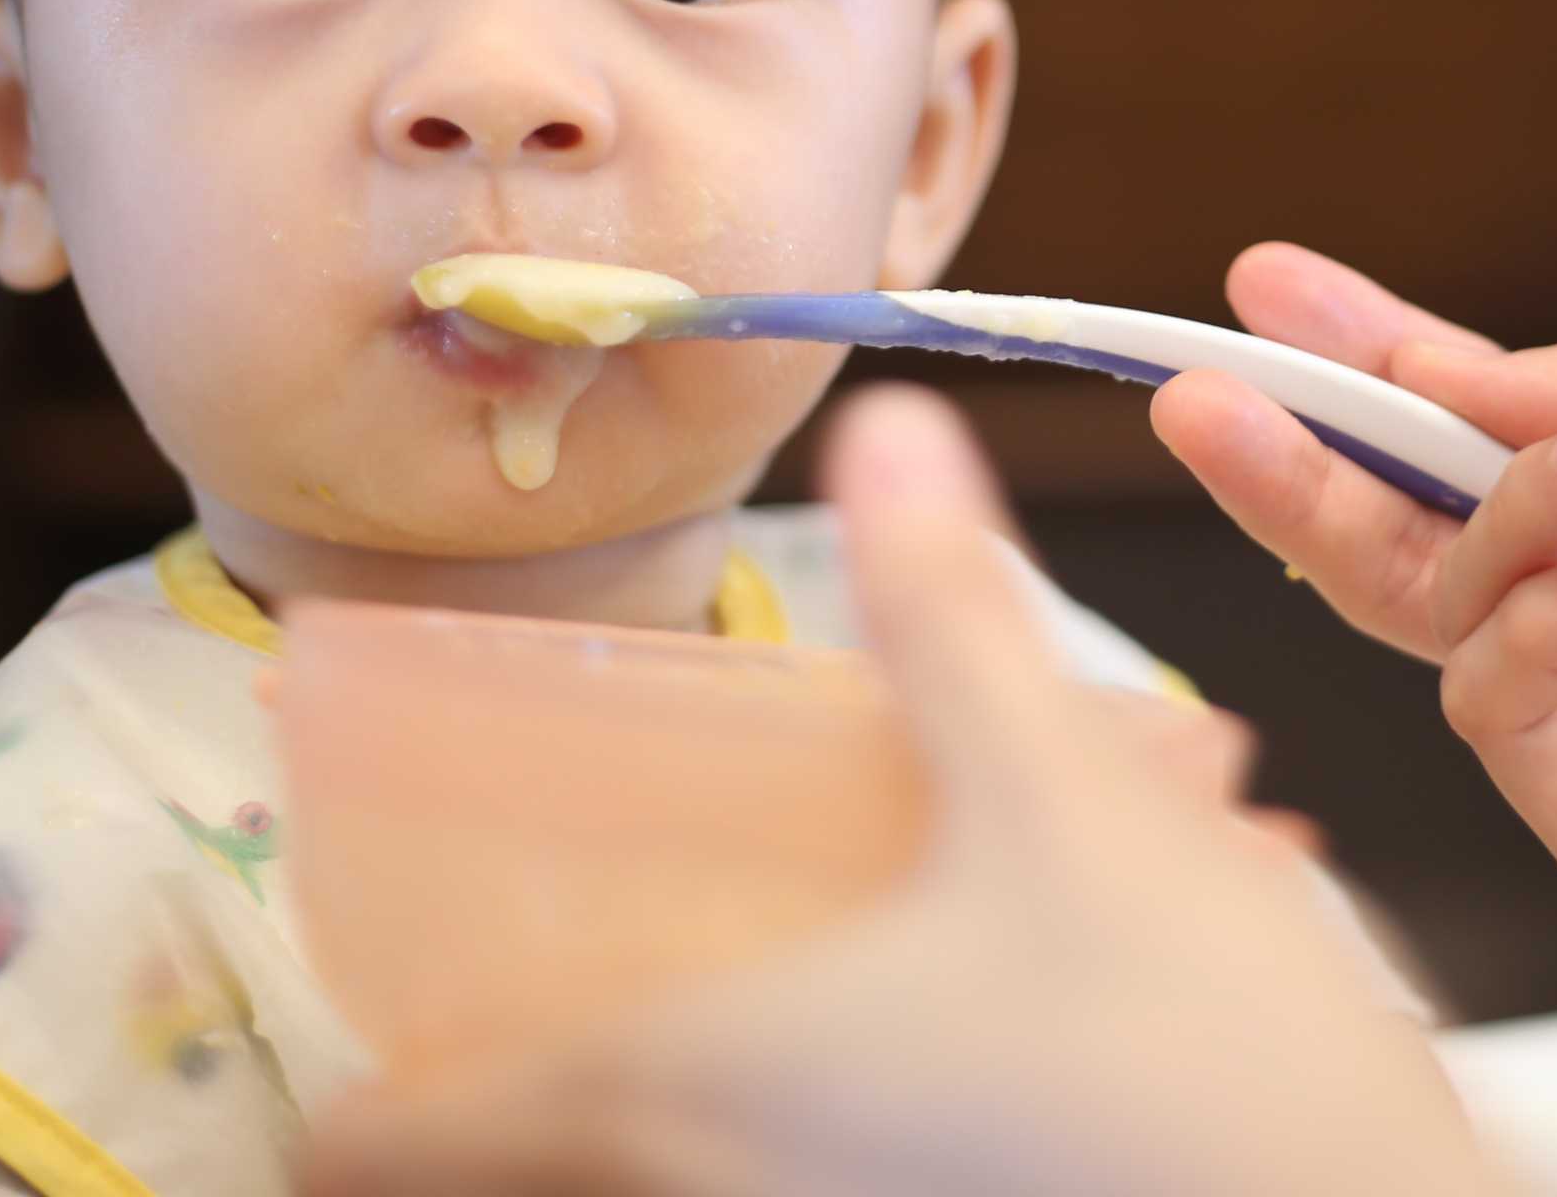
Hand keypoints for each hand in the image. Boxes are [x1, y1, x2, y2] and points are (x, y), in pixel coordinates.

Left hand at [304, 383, 1502, 1196]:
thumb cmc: (1198, 1053)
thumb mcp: (1060, 796)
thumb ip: (954, 616)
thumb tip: (898, 436)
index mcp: (699, 1083)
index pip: (410, 1140)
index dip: (359, 1108)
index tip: (358, 1070)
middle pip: (530, 1193)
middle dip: (516, 1130)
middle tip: (544, 1041)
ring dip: (663, 1139)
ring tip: (755, 1042)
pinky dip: (800, 1156)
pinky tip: (920, 1089)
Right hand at [1151, 242, 1556, 986]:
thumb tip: (1429, 363)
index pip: (1452, 440)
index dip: (1354, 367)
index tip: (1261, 291)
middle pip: (1389, 541)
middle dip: (1292, 460)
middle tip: (1203, 393)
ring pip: (1439, 612)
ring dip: (1502, 516)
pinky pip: (1498, 705)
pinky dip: (1547, 620)